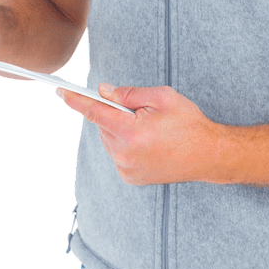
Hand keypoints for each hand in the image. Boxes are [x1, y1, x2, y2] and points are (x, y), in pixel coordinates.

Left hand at [55, 83, 221, 184]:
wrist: (208, 155)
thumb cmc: (188, 123)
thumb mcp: (162, 97)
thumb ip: (128, 94)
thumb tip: (104, 92)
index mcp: (131, 132)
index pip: (95, 112)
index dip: (76, 100)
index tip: (61, 92)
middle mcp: (124, 154)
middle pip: (104, 124)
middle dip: (115, 113)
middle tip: (141, 111)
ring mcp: (126, 169)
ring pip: (110, 139)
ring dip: (120, 129)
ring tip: (150, 129)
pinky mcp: (130, 177)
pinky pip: (117, 153)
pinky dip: (125, 144)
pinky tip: (148, 143)